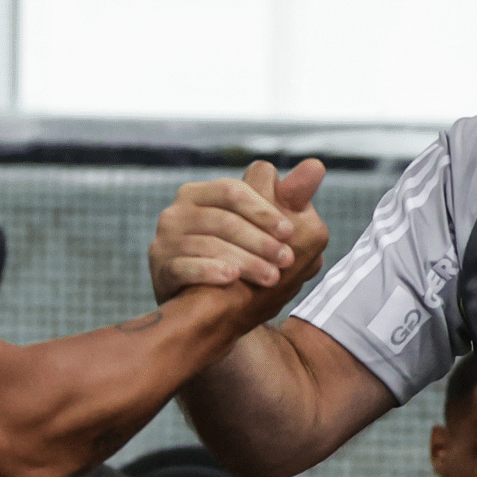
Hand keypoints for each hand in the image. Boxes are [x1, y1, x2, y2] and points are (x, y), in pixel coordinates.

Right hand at [149, 159, 328, 303]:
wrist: (209, 311)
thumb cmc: (241, 259)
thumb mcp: (265, 228)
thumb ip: (289, 197)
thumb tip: (317, 165)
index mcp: (201, 193)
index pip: (234, 191)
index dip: (264, 211)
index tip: (290, 233)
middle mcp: (177, 212)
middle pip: (224, 220)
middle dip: (260, 241)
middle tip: (287, 260)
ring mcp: (165, 239)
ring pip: (209, 243)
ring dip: (245, 260)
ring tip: (271, 278)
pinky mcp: (159, 268)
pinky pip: (184, 266)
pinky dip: (210, 271)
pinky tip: (232, 279)